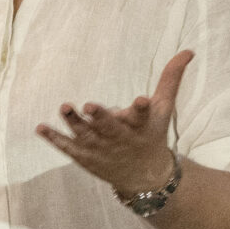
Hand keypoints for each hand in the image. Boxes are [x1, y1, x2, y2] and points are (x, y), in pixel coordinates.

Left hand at [39, 48, 192, 197]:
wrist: (145, 177)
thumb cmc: (153, 135)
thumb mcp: (165, 109)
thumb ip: (171, 79)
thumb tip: (189, 51)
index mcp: (141, 126)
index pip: (143, 116)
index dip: (141, 108)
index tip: (141, 99)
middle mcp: (121, 139)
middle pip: (110, 128)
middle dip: (101, 118)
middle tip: (90, 105)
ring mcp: (101, 149)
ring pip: (86, 136)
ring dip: (73, 123)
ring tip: (64, 106)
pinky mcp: (86, 157)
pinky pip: (68, 148)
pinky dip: (55, 139)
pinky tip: (40, 128)